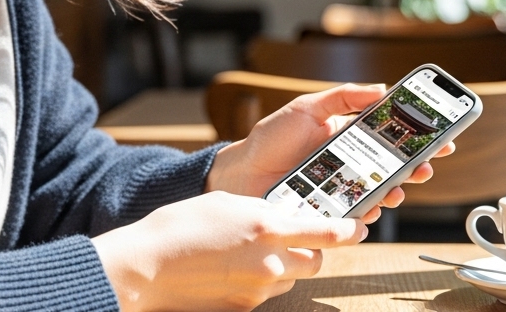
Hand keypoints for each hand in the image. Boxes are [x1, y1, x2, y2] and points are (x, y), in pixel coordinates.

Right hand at [92, 190, 365, 311]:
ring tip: (254, 254)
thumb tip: (285, 219)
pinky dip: (262, 281)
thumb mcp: (227, 203)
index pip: (326, 232)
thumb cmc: (181, 226)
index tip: (359, 227)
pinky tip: (236, 270)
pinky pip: (267, 293)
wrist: (146, 267)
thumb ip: (263, 210)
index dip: (348, 230)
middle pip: (316, 261)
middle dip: (313, 251)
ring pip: (291, 278)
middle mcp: (270, 260)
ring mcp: (258, 288)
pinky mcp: (245, 307)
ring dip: (286, 267)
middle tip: (298, 240)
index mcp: (267, 225)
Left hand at [205, 83, 454, 223]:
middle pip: (395, 168)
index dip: (419, 138)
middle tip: (428, 165)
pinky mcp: (331, 214)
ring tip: (399, 189)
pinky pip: (357, 218)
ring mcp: (343, 191)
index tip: (442, 136)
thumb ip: (344, 97)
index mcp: (350, 138)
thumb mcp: (307, 108)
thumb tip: (381, 88)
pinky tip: (370, 209)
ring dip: (396, 192)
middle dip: (418, 167)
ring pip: (382, 195)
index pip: (392, 137)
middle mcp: (351, 166)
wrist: (241, 172)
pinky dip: (368, 214)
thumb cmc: (272, 138)